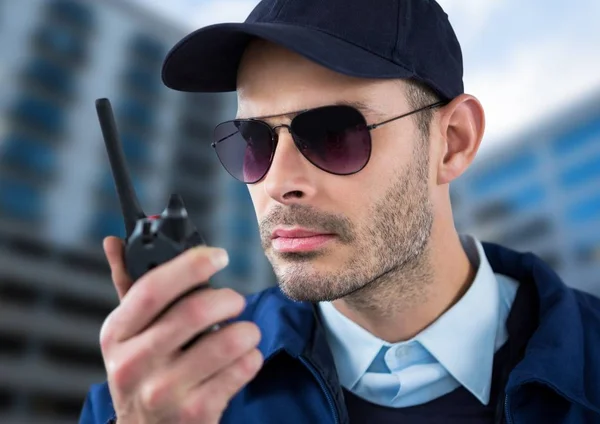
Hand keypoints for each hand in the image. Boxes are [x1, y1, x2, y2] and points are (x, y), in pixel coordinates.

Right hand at [99, 237, 262, 423]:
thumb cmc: (144, 372)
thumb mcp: (129, 334)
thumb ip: (129, 287)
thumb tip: (114, 242)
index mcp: (116, 334)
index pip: (152, 288)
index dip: (190, 265)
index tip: (217, 255)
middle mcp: (134, 363)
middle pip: (194, 311)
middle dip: (228, 298)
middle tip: (235, 300)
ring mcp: (164, 391)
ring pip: (227, 341)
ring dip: (246, 329)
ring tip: (244, 331)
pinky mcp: (196, 412)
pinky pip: (242, 369)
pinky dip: (252, 356)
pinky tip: (242, 358)